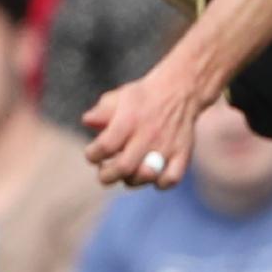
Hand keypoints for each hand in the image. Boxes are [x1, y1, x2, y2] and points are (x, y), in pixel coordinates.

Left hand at [83, 52, 213, 188]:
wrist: (181, 89)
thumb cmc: (144, 97)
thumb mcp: (120, 96)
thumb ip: (102, 111)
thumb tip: (87, 122)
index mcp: (130, 120)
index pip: (105, 146)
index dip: (92, 155)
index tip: (92, 153)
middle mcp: (148, 134)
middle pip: (123, 167)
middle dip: (107, 176)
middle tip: (105, 172)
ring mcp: (167, 146)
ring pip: (147, 176)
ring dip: (132, 180)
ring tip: (128, 173)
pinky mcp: (183, 153)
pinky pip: (172, 178)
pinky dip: (160, 182)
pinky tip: (153, 175)